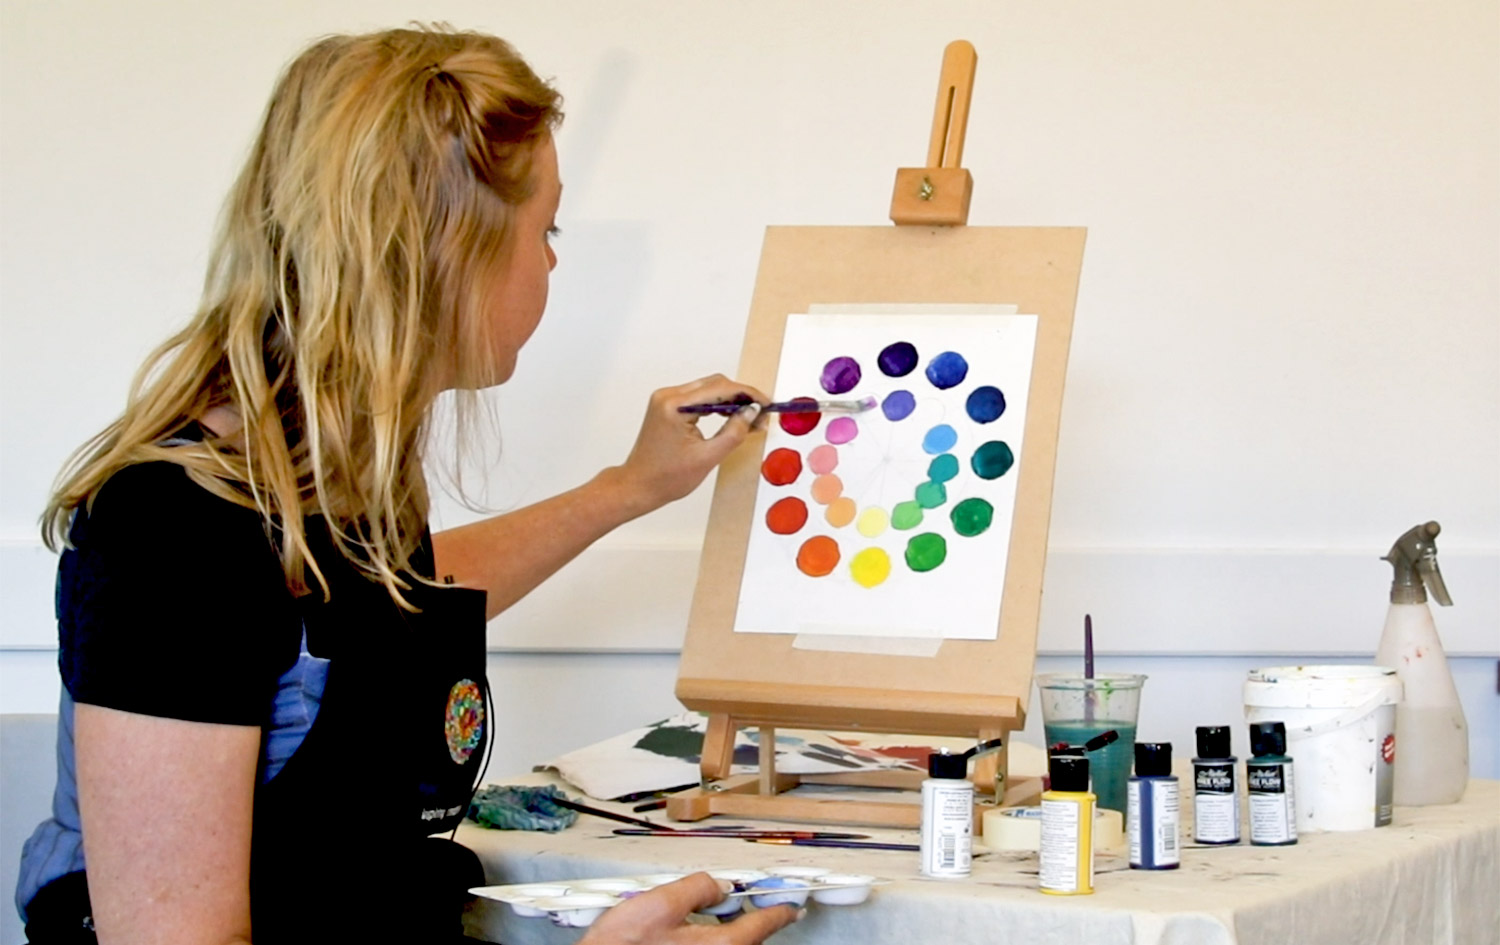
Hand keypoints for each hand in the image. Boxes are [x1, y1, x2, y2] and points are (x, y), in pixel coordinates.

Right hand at [578, 873, 800, 944]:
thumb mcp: (660, 903)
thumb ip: (697, 888)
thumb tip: (719, 885)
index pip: (763, 925)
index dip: (780, 909)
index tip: (793, 904)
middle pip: (748, 941)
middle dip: (753, 920)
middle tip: (756, 902)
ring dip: (731, 930)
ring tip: (718, 912)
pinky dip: (713, 940)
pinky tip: (696, 930)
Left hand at [613, 375, 768, 514]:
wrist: (639, 485)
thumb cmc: (665, 478)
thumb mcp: (707, 457)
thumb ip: (733, 432)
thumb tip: (751, 412)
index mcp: (675, 406)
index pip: (720, 388)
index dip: (747, 394)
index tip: (765, 404)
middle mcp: (668, 396)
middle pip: (714, 384)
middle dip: (741, 396)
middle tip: (760, 414)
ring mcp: (666, 400)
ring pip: (708, 389)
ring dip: (730, 401)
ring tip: (750, 419)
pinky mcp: (668, 406)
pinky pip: (698, 398)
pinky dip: (716, 405)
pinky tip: (731, 418)